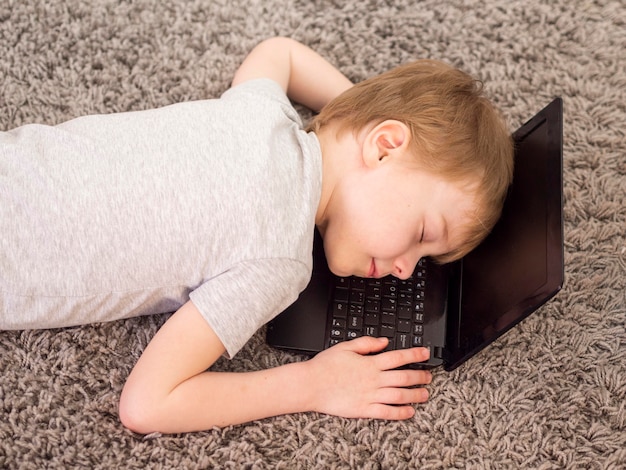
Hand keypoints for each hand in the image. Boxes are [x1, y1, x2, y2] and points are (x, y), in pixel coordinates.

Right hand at [306, 336, 431, 419]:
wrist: (311, 385)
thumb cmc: (325, 366)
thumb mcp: (345, 346)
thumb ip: (367, 343)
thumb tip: (384, 341)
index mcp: (370, 363)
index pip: (398, 357)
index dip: (414, 354)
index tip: (425, 353)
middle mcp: (373, 379)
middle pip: (404, 377)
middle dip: (420, 376)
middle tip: (429, 376)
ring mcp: (370, 395)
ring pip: (399, 395)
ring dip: (415, 395)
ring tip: (424, 394)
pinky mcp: (364, 409)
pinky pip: (387, 412)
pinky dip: (400, 413)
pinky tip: (409, 412)